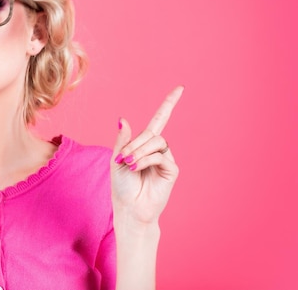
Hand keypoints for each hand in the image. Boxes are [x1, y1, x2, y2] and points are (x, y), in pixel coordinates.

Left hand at [111, 86, 183, 224]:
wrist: (129, 208)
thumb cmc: (122, 186)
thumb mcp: (117, 158)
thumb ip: (123, 139)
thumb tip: (123, 118)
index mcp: (143, 144)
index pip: (160, 119)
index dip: (169, 104)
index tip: (180, 88)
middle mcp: (157, 149)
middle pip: (151, 132)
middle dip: (135, 143)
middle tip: (123, 158)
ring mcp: (165, 159)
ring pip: (156, 142)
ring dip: (139, 151)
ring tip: (130, 164)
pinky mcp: (171, 169)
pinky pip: (160, 155)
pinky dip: (145, 159)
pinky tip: (137, 168)